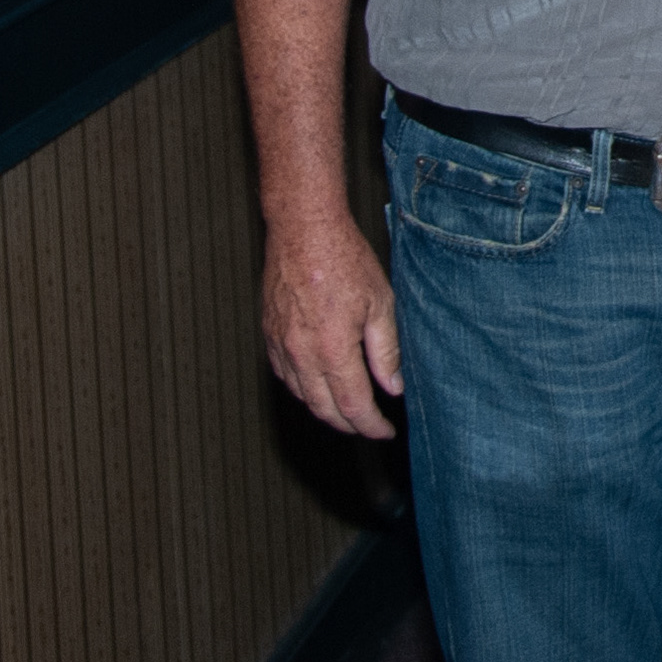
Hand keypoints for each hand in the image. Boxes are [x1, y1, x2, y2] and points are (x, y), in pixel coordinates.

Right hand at [260, 211, 403, 437]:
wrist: (303, 230)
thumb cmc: (344, 259)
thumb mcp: (380, 303)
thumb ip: (386, 351)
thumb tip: (393, 387)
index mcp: (332, 349)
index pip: (352, 405)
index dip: (370, 426)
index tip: (385, 431)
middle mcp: (300, 354)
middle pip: (324, 409)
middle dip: (349, 425)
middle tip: (370, 426)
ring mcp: (279, 346)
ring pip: (301, 396)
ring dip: (325, 410)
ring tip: (349, 409)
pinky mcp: (268, 335)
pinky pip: (285, 376)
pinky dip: (304, 390)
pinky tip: (319, 385)